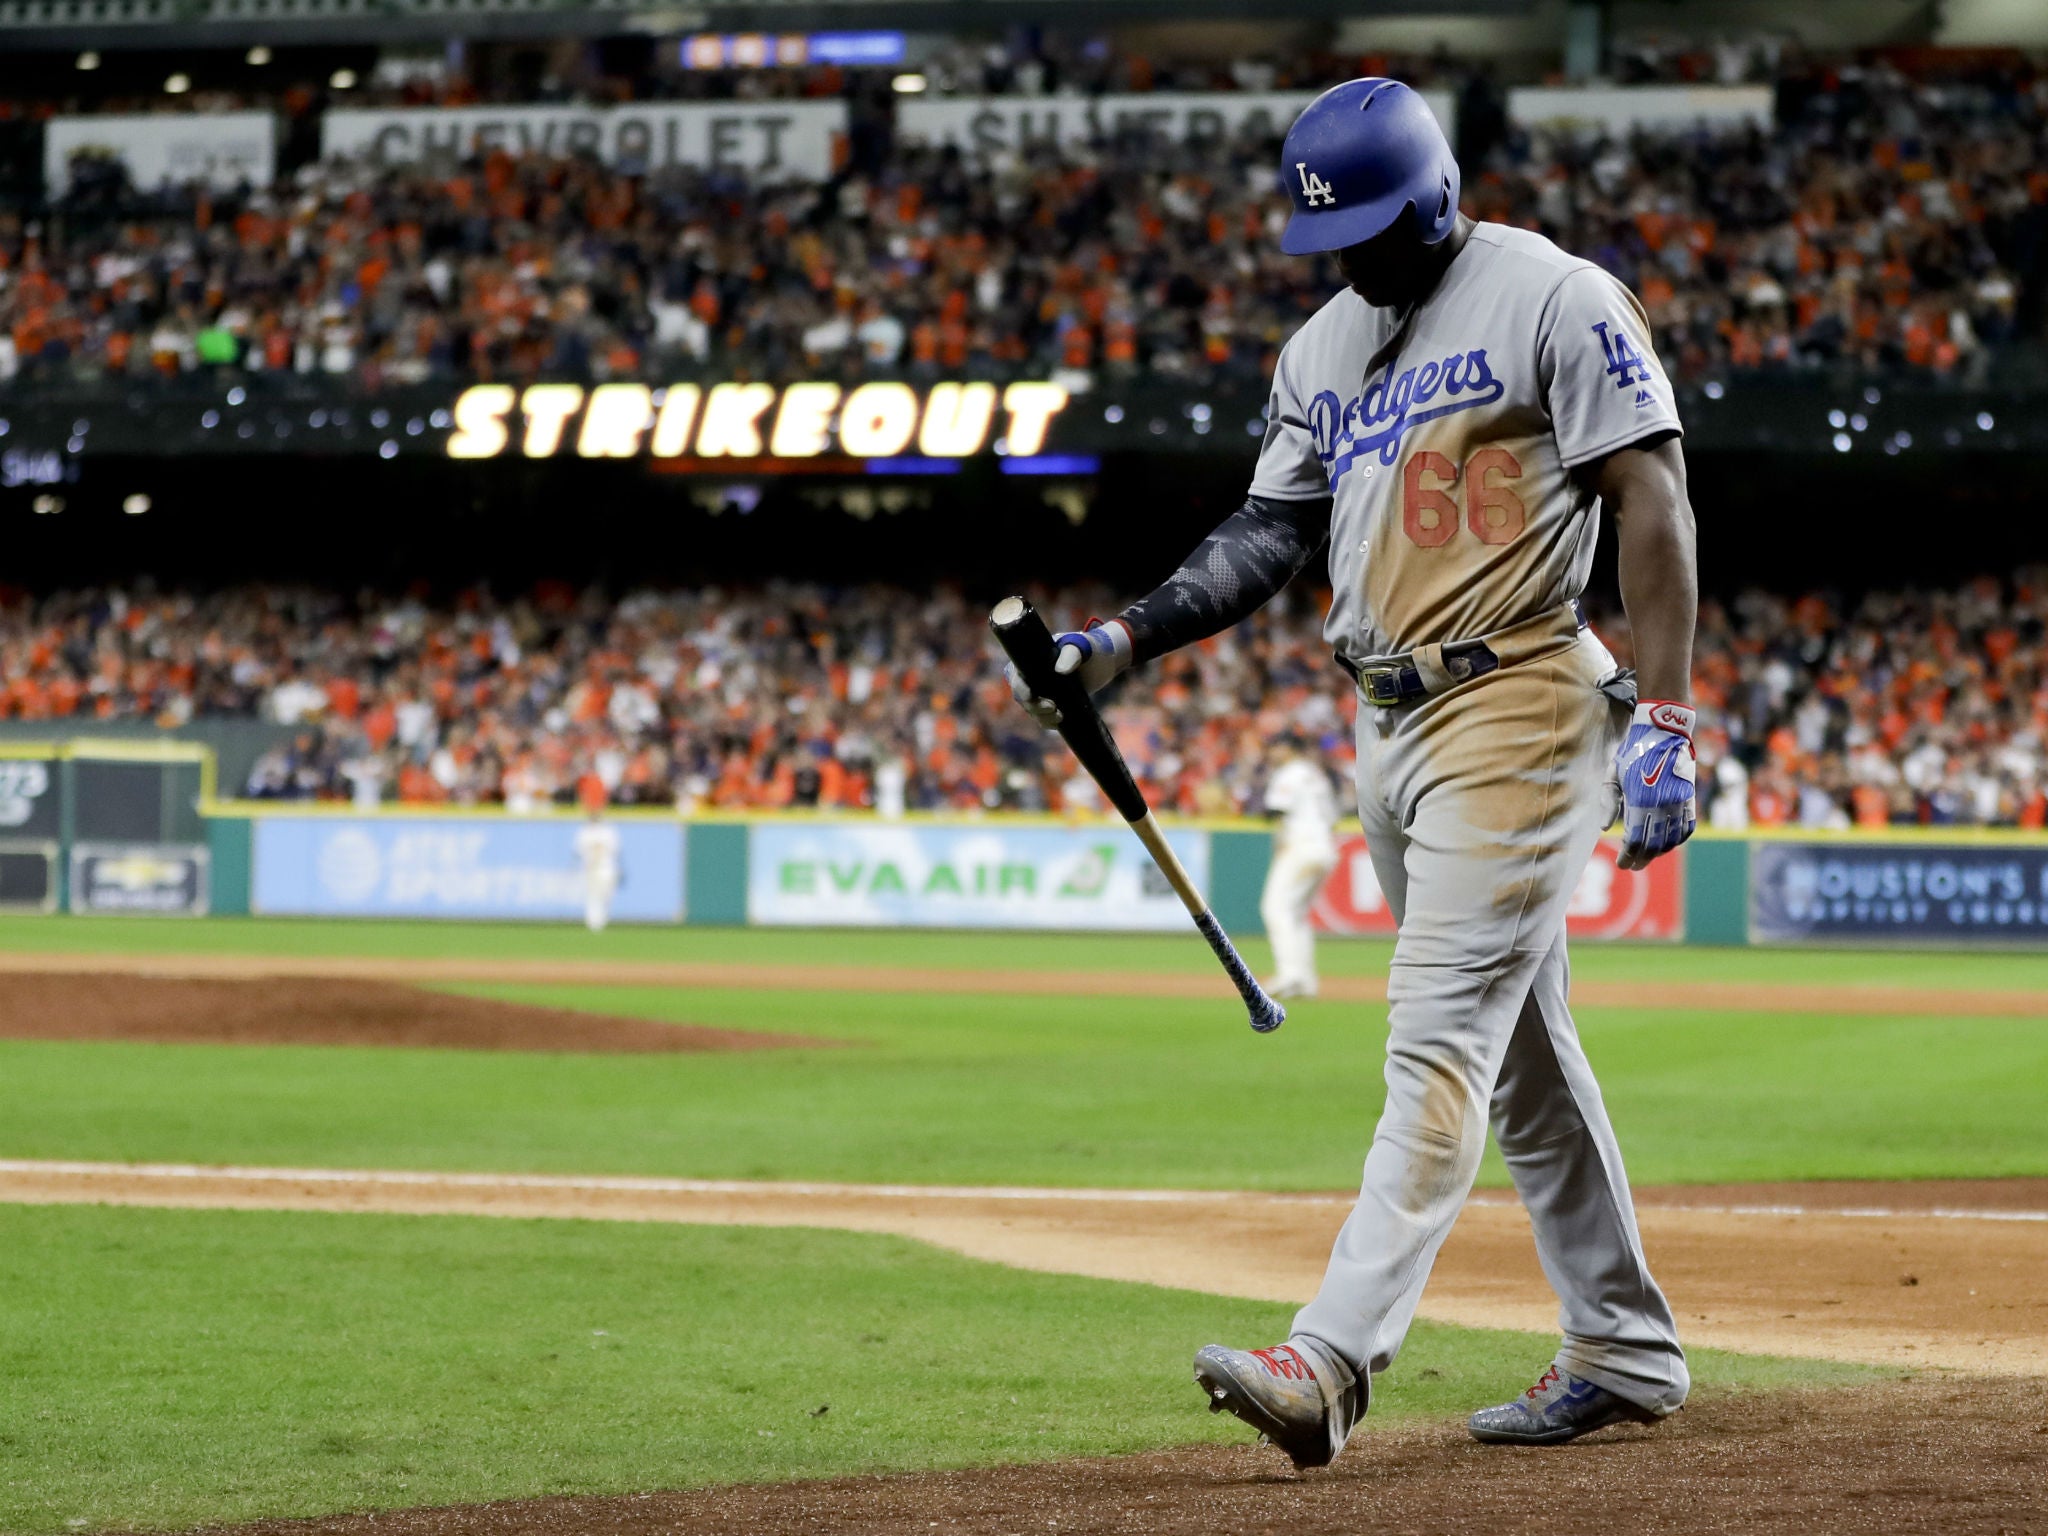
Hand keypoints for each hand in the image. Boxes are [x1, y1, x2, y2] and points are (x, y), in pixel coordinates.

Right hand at [1006, 619, 1132, 727]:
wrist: (1104, 660)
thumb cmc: (1088, 647)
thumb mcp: (1080, 646)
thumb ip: (1071, 654)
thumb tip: (1060, 671)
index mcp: (1031, 661)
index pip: (1016, 677)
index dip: (1020, 689)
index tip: (1032, 696)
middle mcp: (1032, 678)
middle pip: (1023, 698)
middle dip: (1035, 706)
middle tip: (1053, 708)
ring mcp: (1043, 692)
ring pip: (1033, 710)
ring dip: (1042, 717)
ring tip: (1060, 716)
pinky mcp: (1054, 703)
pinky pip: (1045, 717)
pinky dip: (1049, 722)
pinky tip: (1060, 722)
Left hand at [1612, 700, 1696, 869]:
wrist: (1664, 733)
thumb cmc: (1632, 754)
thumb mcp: (1613, 774)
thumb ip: (1609, 801)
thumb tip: (1605, 828)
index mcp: (1640, 800)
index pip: (1634, 840)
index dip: (1628, 856)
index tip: (1621, 864)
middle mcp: (1662, 804)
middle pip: (1652, 845)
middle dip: (1641, 859)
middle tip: (1632, 866)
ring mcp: (1679, 802)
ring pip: (1670, 840)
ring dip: (1658, 853)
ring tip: (1646, 857)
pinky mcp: (1690, 799)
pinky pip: (1686, 828)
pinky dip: (1676, 840)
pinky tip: (1666, 845)